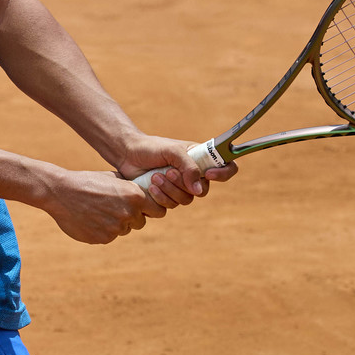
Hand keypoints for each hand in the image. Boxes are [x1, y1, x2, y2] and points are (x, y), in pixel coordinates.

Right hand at [41, 168, 165, 244]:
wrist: (61, 192)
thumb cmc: (87, 181)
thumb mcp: (114, 178)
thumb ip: (132, 188)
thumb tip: (146, 194)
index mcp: (135, 196)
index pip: (158, 211)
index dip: (151, 210)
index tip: (144, 208)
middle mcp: (129, 214)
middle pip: (140, 223)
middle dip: (132, 217)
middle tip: (114, 208)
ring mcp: (116, 228)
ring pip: (124, 230)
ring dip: (116, 224)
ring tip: (98, 211)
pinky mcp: (103, 239)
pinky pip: (109, 237)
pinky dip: (102, 230)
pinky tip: (90, 219)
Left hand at [116, 136, 237, 207]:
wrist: (127, 155)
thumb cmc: (151, 148)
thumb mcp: (172, 151)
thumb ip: (189, 167)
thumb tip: (199, 190)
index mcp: (201, 159)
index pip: (227, 168)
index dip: (223, 174)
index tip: (208, 174)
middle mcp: (194, 175)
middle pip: (203, 191)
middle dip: (183, 184)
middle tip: (168, 172)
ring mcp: (180, 188)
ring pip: (186, 200)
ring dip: (170, 190)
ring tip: (155, 177)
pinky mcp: (166, 198)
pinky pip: (171, 206)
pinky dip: (161, 197)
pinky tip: (151, 187)